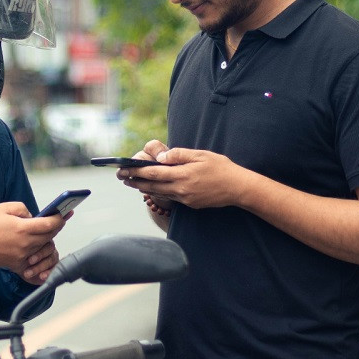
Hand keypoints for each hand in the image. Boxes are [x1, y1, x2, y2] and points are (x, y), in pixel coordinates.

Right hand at [0, 202, 64, 284]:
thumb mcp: (3, 208)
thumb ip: (22, 209)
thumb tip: (33, 216)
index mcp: (23, 229)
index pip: (49, 224)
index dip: (60, 218)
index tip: (66, 213)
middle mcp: (26, 244)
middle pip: (50, 236)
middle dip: (57, 226)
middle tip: (60, 219)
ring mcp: (23, 256)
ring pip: (43, 247)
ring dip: (48, 238)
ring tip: (48, 229)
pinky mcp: (18, 264)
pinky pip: (34, 259)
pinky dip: (38, 252)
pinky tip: (38, 245)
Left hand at [120, 146, 244, 210]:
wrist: (238, 188)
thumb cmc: (220, 168)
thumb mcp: (201, 155)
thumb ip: (179, 155)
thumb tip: (160, 157)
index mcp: (183, 175)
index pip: (153, 173)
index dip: (136, 171)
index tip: (124, 168)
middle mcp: (181, 189)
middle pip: (152, 185)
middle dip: (134, 181)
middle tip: (121, 177)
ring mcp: (185, 199)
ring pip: (159, 192)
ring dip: (143, 187)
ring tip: (131, 182)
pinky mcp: (189, 204)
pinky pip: (170, 197)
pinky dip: (158, 191)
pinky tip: (152, 188)